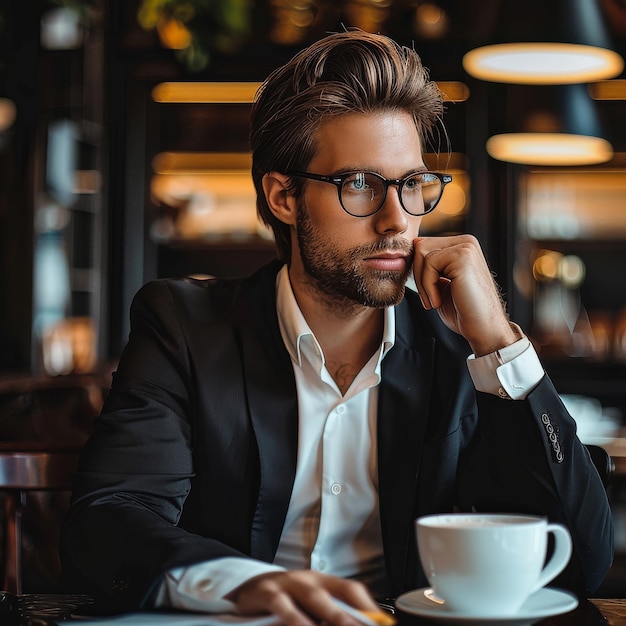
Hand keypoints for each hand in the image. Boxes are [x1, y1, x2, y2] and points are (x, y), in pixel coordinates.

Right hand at [229, 570, 380, 625]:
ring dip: (330, 614)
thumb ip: (329, 615)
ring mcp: (288, 583)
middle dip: (352, 615)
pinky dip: (294, 618)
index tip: (384, 624)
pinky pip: (282, 604)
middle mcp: (308, 579)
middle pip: (335, 594)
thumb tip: (359, 623)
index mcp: (323, 582)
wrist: (248, 589)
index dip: (369, 608)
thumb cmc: (285, 602)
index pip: (351, 590)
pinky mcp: (266, 591)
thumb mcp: (308, 608)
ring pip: (312, 596)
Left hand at [412, 235, 518, 355]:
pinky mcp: (463, 256)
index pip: (423, 245)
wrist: (484, 329)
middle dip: (417, 275)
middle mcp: (466, 242)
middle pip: (420, 246)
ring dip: (423, 283)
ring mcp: (466, 247)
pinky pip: (429, 263)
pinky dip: (428, 286)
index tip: (427, 294)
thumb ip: (430, 268)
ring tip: (436, 301)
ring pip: (422, 253)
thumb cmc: (463, 311)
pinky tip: (439, 301)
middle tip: (429, 299)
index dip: (418, 271)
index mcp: (461, 246)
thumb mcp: (441, 284)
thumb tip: (411, 254)